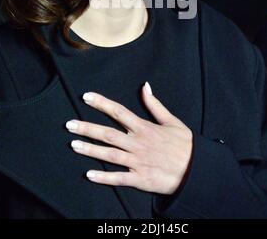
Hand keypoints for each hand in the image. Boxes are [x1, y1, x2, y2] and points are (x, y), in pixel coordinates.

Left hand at [65, 82, 192, 194]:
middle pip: (108, 134)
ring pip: (110, 155)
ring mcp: (138, 162)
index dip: (102, 103)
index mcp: (144, 128)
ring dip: (90, 150)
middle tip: (69, 125)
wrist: (196, 169)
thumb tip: (145, 86)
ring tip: (73, 145)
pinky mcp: (140, 179)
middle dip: (87, 128)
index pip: (119, 112)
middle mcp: (138, 143)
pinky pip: (119, 178)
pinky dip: (104, 177)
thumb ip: (155, 104)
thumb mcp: (171, 120)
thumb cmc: (184, 144)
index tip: (86, 96)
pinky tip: (89, 175)